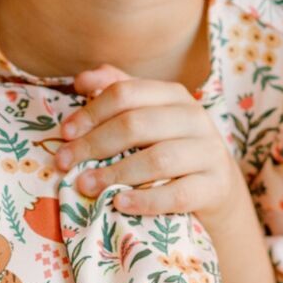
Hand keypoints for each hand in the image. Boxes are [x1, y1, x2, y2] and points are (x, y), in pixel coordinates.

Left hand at [55, 66, 243, 221]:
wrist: (218, 186)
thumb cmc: (171, 146)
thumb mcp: (148, 115)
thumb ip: (117, 92)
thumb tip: (82, 80)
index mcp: (174, 95)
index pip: (126, 93)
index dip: (91, 112)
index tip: (64, 134)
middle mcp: (194, 118)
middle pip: (137, 124)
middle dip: (94, 143)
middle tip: (64, 163)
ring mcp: (208, 152)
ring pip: (159, 159)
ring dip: (115, 173)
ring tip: (85, 185)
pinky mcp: (215, 187)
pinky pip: (178, 194)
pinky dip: (146, 200)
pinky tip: (119, 203)